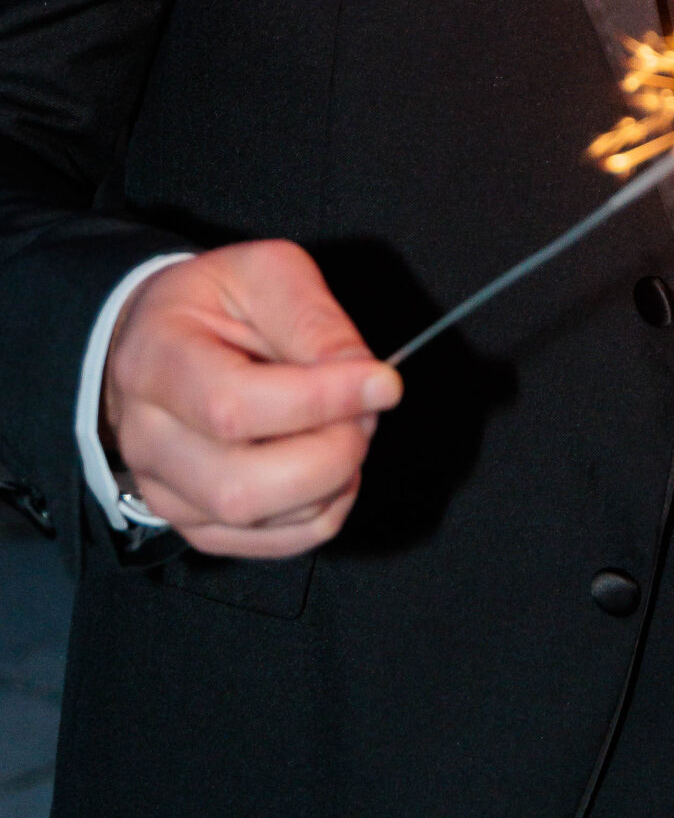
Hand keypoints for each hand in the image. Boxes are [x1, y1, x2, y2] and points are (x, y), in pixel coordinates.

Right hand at [102, 241, 401, 557]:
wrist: (154, 339)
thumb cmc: (212, 302)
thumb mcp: (264, 273)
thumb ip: (314, 321)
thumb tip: (362, 376)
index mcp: (155, 361)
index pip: (234, 406)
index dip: (321, 401)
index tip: (382, 383)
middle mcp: (147, 438)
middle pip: (242, 487)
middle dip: (332, 455)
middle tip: (367, 412)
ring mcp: (164, 491)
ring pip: (261, 521)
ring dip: (332, 481)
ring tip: (346, 428)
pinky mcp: (193, 524)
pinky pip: (273, 543)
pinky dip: (322, 511)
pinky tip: (330, 465)